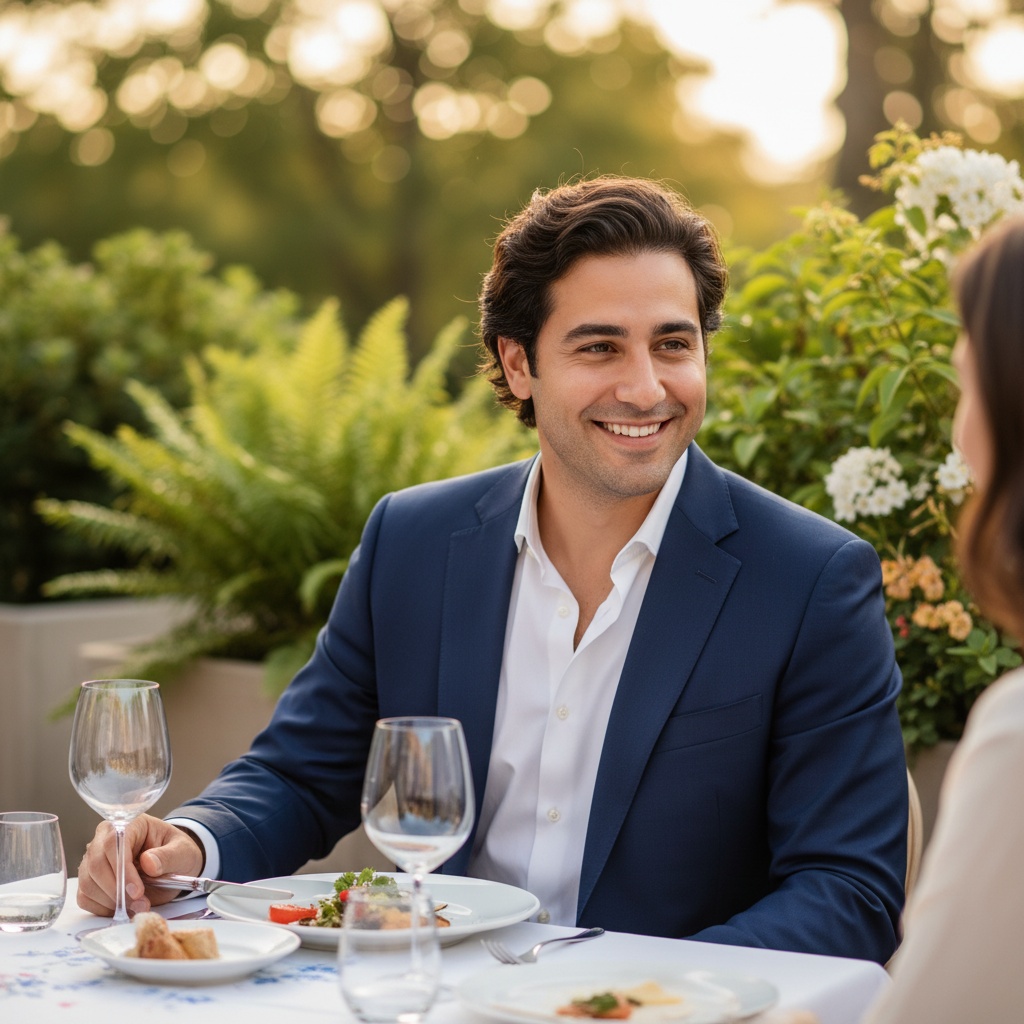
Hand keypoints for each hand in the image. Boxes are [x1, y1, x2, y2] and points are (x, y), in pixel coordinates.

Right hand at [77, 814, 204, 916]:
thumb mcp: (183, 852)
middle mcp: (106, 838)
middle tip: (139, 903)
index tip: (137, 891)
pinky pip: (86, 897)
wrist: (174, 867)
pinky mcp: (91, 880)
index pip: (114, 843)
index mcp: (130, 824)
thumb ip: (168, 856)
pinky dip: (103, 907)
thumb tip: (148, 862)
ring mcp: (94, 859)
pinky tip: (124, 907)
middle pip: (96, 864)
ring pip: (88, 883)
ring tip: (138, 905)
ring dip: (112, 901)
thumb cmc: (178, 854)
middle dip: (117, 889)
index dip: (123, 870)